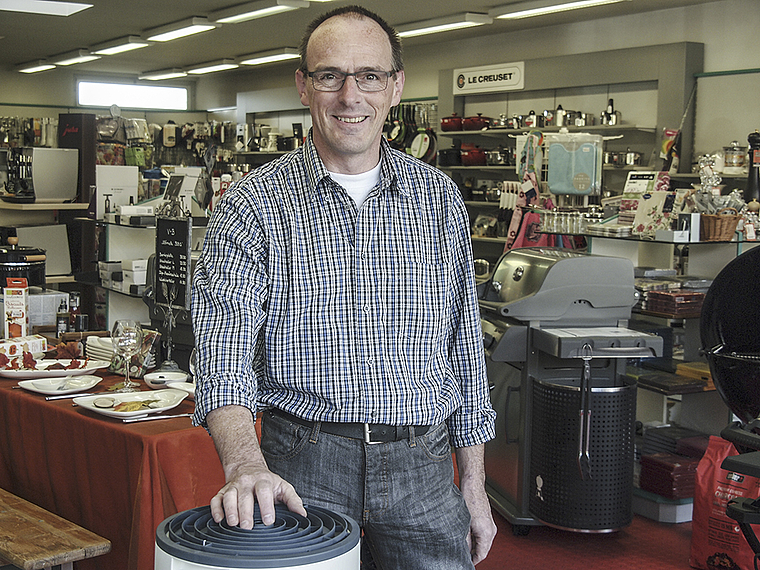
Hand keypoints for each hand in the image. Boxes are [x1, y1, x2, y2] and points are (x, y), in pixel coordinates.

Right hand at [206, 405, 306, 528]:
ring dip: (230, 510)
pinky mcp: (222, 492)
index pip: (264, 490)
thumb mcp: (283, 487)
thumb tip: (302, 514)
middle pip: (244, 495)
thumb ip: (293, 500)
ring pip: (229, 496)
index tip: (268, 520)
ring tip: (233, 523)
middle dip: (245, 511)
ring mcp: (233, 486)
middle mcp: (247, 482)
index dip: (266, 505)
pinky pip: (216, 499)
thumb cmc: (267, 482)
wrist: (248, 468)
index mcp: (263, 480)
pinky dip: (216, 509)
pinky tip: (219, 519)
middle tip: (247, 526)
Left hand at [455, 445, 496, 564]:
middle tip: (461, 554)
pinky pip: (483, 535)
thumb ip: (463, 540)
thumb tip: (462, 550)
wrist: (472, 484)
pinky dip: (476, 538)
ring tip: (462, 545)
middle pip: (483, 549)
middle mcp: (491, 530)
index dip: (472, 560)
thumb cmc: (468, 499)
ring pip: (483, 542)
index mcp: (487, 533)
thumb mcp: (463, 524)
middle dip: (473, 553)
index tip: (465, 562)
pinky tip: (466, 535)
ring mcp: (491, 525)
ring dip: (474, 545)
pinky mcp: (487, 520)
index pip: (481, 555)